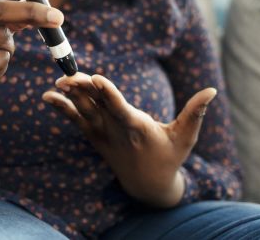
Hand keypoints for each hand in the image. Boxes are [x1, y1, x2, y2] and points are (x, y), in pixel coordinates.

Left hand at [42, 73, 216, 207]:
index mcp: (138, 128)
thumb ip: (195, 112)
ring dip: (71, 96)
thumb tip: (212, 90)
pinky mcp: (95, 137)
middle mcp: (116, 131)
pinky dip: (62, 108)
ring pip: (84, 111)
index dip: (108, 94)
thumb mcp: (186, 136)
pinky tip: (47, 96)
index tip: (97, 79)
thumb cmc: (170, 156)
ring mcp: (103, 134)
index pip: (120, 108)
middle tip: (69, 75)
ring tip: (58, 81)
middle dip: (83, 90)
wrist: (147, 185)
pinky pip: (75, 120)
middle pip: (97, 106)